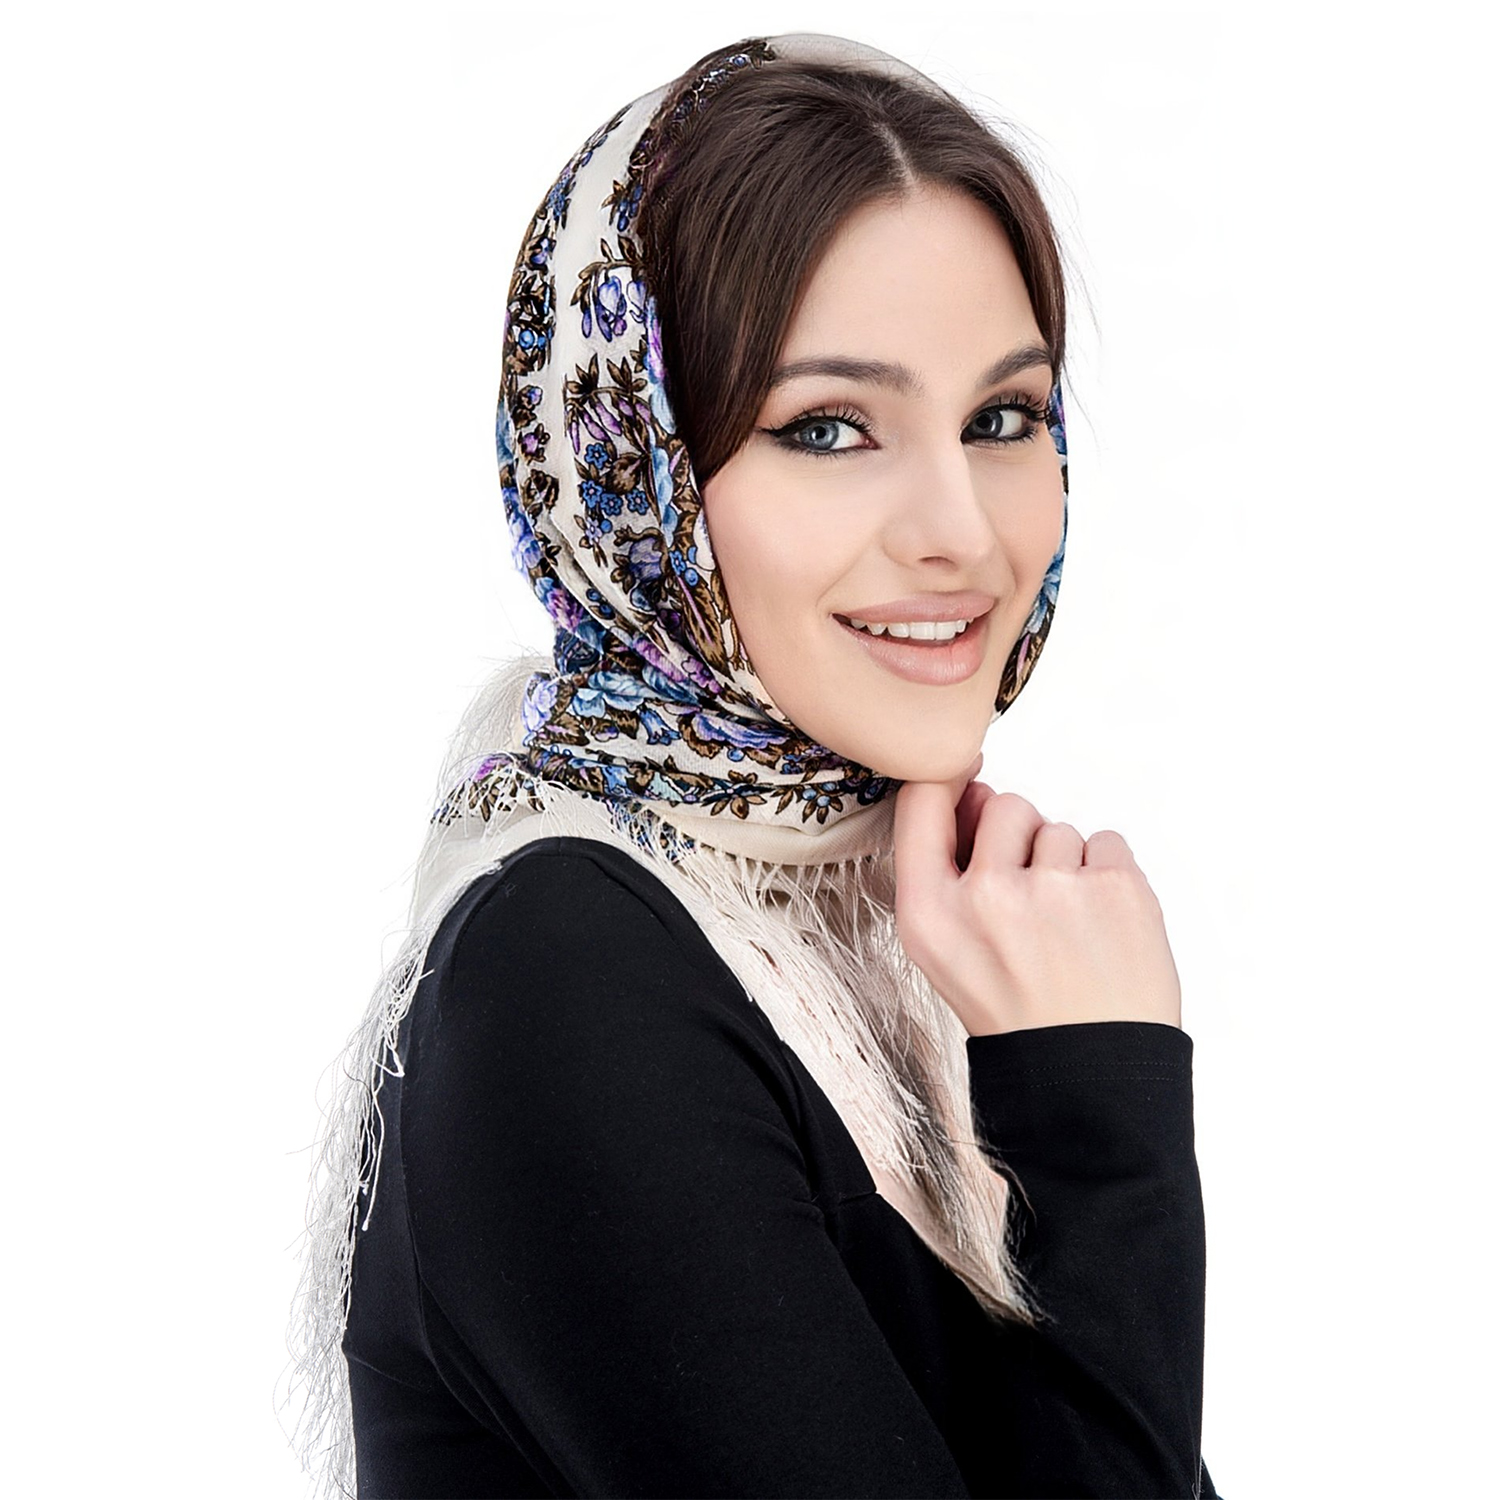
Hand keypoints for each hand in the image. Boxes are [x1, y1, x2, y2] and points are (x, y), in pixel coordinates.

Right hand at [892, 752, 1181, 1036]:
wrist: (1089, 1077)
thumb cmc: (1018, 1013)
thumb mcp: (946, 951)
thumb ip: (949, 868)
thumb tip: (977, 787)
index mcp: (929, 914)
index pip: (923, 800)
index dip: (951, 789)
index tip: (970, 801)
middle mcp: (985, 896)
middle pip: (1005, 805)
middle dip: (1022, 841)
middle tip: (1033, 906)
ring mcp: (1054, 889)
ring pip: (1060, 829)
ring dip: (1068, 867)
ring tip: (1070, 931)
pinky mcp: (1116, 889)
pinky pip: (1107, 843)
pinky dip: (1109, 878)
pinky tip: (1101, 928)